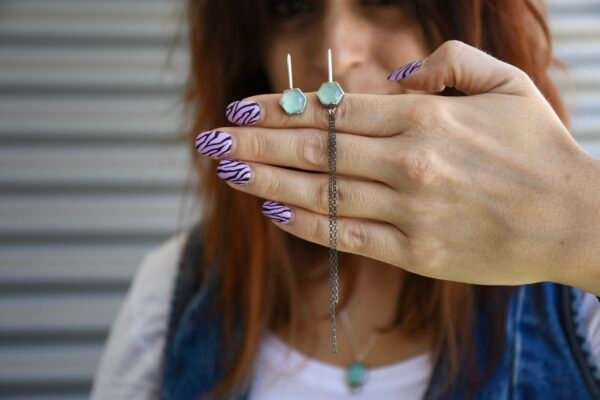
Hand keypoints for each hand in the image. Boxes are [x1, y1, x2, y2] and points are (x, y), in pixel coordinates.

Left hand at [196, 40, 599, 286]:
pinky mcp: (416, 253)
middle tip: (211, 136)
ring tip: (225, 168)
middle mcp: (410, 164)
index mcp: (425, 119)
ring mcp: (410, 213)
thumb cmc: (538, 148)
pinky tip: (271, 208)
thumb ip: (445, 65)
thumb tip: (391, 80)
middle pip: (314, 149)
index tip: (240, 106)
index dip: (279, 108)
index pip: (333, 110)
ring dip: (266, 179)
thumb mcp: (503, 84)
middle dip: (255, 141)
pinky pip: (346, 235)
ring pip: (321, 192)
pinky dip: (305, 221)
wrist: (574, 219)